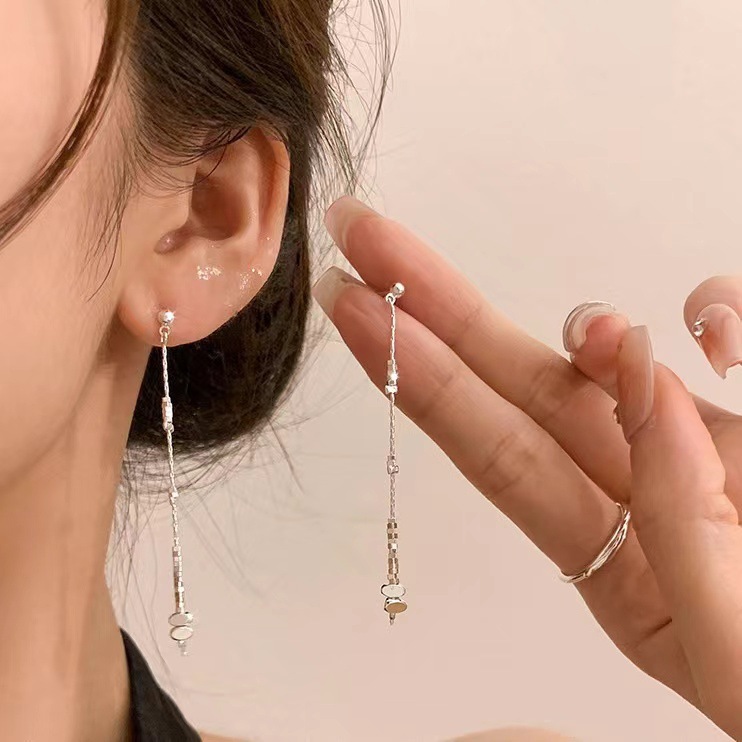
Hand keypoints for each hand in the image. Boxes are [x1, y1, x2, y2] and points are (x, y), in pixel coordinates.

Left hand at [312, 196, 741, 739]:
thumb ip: (687, 532)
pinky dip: (722, 312)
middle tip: (360, 231)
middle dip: (435, 302)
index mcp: (614, 565)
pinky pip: (729, 328)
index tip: (348, 306)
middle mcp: (647, 490)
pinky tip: (720, 336)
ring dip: (590, 330)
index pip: (492, 452)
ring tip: (609, 336)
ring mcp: (708, 441)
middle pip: (515, 384)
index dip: (415, 375)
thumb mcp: (741, 651)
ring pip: (610, 356)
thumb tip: (651, 390)